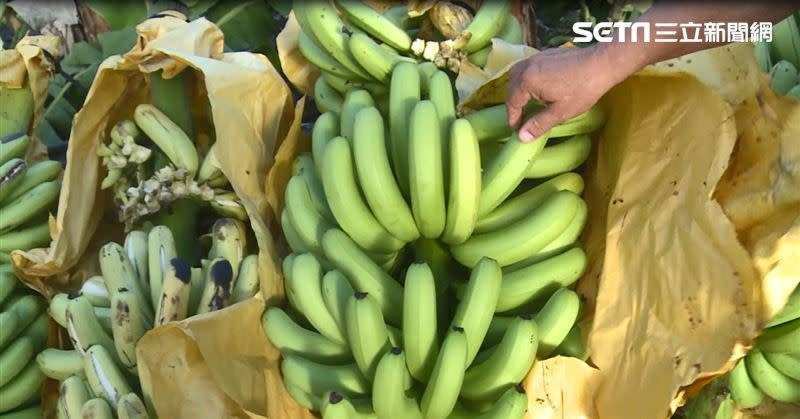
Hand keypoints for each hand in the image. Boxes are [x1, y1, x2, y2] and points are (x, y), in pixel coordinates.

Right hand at [506, 45, 621, 141]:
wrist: (602, 64)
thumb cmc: (582, 90)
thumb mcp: (560, 112)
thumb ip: (538, 124)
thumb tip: (521, 137)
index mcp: (528, 81)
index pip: (512, 102)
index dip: (513, 118)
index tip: (517, 128)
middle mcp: (527, 66)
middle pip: (511, 86)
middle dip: (513, 103)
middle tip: (520, 118)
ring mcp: (536, 57)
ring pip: (517, 73)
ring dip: (517, 89)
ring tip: (525, 102)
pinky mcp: (545, 54)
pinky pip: (528, 67)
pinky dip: (526, 78)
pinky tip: (537, 87)